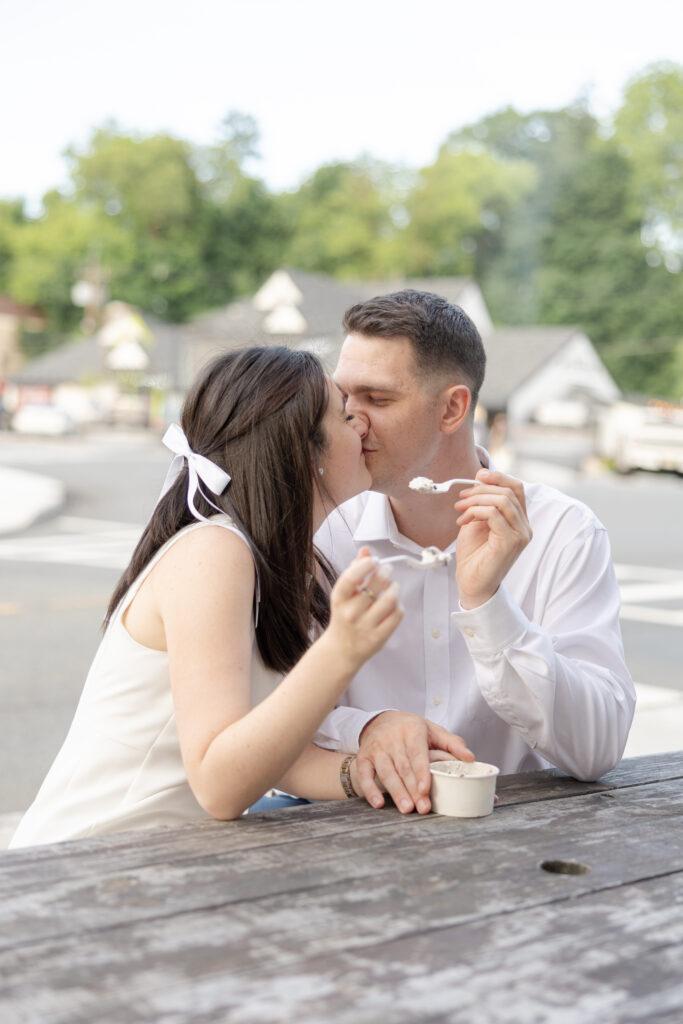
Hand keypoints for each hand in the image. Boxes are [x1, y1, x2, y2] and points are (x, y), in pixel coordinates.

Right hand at [325, 547, 402, 671]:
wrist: (341, 649)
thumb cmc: (344, 615)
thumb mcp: (344, 593)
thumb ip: (354, 570)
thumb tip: (366, 550)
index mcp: (339, 599)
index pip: (351, 578)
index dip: (365, 565)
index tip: (375, 560)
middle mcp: (350, 613)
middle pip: (376, 584)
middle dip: (386, 571)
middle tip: (387, 570)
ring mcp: (365, 626)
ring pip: (390, 599)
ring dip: (395, 588)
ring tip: (392, 587)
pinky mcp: (378, 637)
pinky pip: (396, 615)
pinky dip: (398, 606)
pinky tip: (393, 605)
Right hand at [354, 711, 473, 813]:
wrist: (380, 719)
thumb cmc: (411, 729)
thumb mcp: (431, 730)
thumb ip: (451, 743)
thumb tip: (470, 757)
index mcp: (412, 730)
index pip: (417, 753)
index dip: (421, 771)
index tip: (426, 788)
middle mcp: (392, 739)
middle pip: (403, 767)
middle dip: (413, 789)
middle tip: (422, 808)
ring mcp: (377, 748)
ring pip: (386, 772)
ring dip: (396, 791)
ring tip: (406, 808)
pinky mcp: (364, 757)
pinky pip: (365, 774)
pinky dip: (370, 789)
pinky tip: (378, 803)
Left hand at [453, 468, 531, 608]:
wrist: (472, 583)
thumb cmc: (474, 555)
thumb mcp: (477, 521)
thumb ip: (482, 502)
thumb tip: (480, 478)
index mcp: (519, 520)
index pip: (517, 488)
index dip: (499, 477)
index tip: (478, 476)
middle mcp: (524, 527)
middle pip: (508, 492)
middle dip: (480, 490)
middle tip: (461, 498)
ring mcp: (520, 535)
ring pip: (503, 501)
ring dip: (476, 500)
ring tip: (460, 509)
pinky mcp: (510, 542)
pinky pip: (494, 514)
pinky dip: (476, 511)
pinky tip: (463, 521)